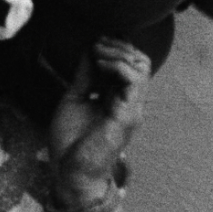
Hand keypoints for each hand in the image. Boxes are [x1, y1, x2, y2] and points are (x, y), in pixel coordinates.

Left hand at [49, 36, 150, 208]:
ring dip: (118, 52)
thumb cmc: (71, 140)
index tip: (95, 40)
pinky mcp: (128, 115)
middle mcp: (130, 102)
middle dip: (119, 45)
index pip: (131, 62)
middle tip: (97, 43)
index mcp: (119, 98)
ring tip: (97, 53)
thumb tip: (90, 49)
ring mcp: (132, 108)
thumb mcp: (76, 97)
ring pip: (142, 67)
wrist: (70, 171)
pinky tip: (99, 65)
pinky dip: (118, 66)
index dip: (116, 46)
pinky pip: (134, 81)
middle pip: (141, 61)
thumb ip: (85, 75)